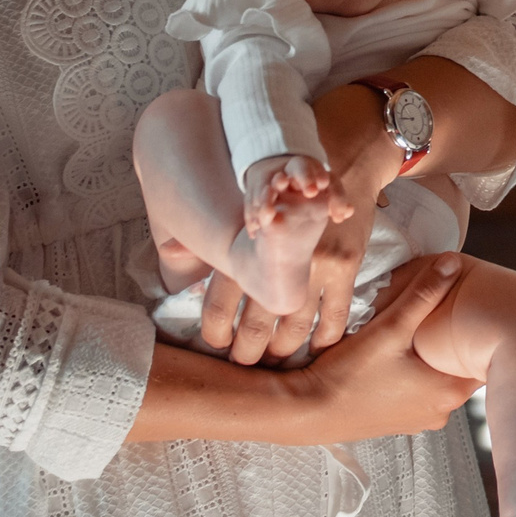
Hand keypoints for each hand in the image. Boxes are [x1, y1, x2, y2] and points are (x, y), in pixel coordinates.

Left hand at [203, 104, 386, 361]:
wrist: (342, 152)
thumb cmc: (285, 177)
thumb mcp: (241, 196)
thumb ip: (208, 230)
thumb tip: (169, 254)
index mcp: (247, 242)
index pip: (220, 302)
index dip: (215, 331)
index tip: (214, 346)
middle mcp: (280, 257)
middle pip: (256, 323)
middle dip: (247, 350)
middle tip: (242, 364)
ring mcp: (316, 264)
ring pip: (296, 326)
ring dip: (284, 349)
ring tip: (276, 362)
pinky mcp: (346, 265)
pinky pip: (335, 315)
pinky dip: (324, 338)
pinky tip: (316, 348)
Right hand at [290, 253, 480, 440]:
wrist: (306, 412)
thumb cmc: (347, 374)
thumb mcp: (390, 328)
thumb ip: (424, 294)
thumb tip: (453, 264)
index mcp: (448, 392)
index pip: (483, 360)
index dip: (476, 332)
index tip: (470, 311)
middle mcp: (441, 412)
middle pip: (459, 367)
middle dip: (451, 341)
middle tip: (444, 313)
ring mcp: (419, 421)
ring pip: (437, 378)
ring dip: (430, 357)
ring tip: (416, 332)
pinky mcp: (399, 421)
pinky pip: (418, 391)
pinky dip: (413, 373)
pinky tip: (397, 356)